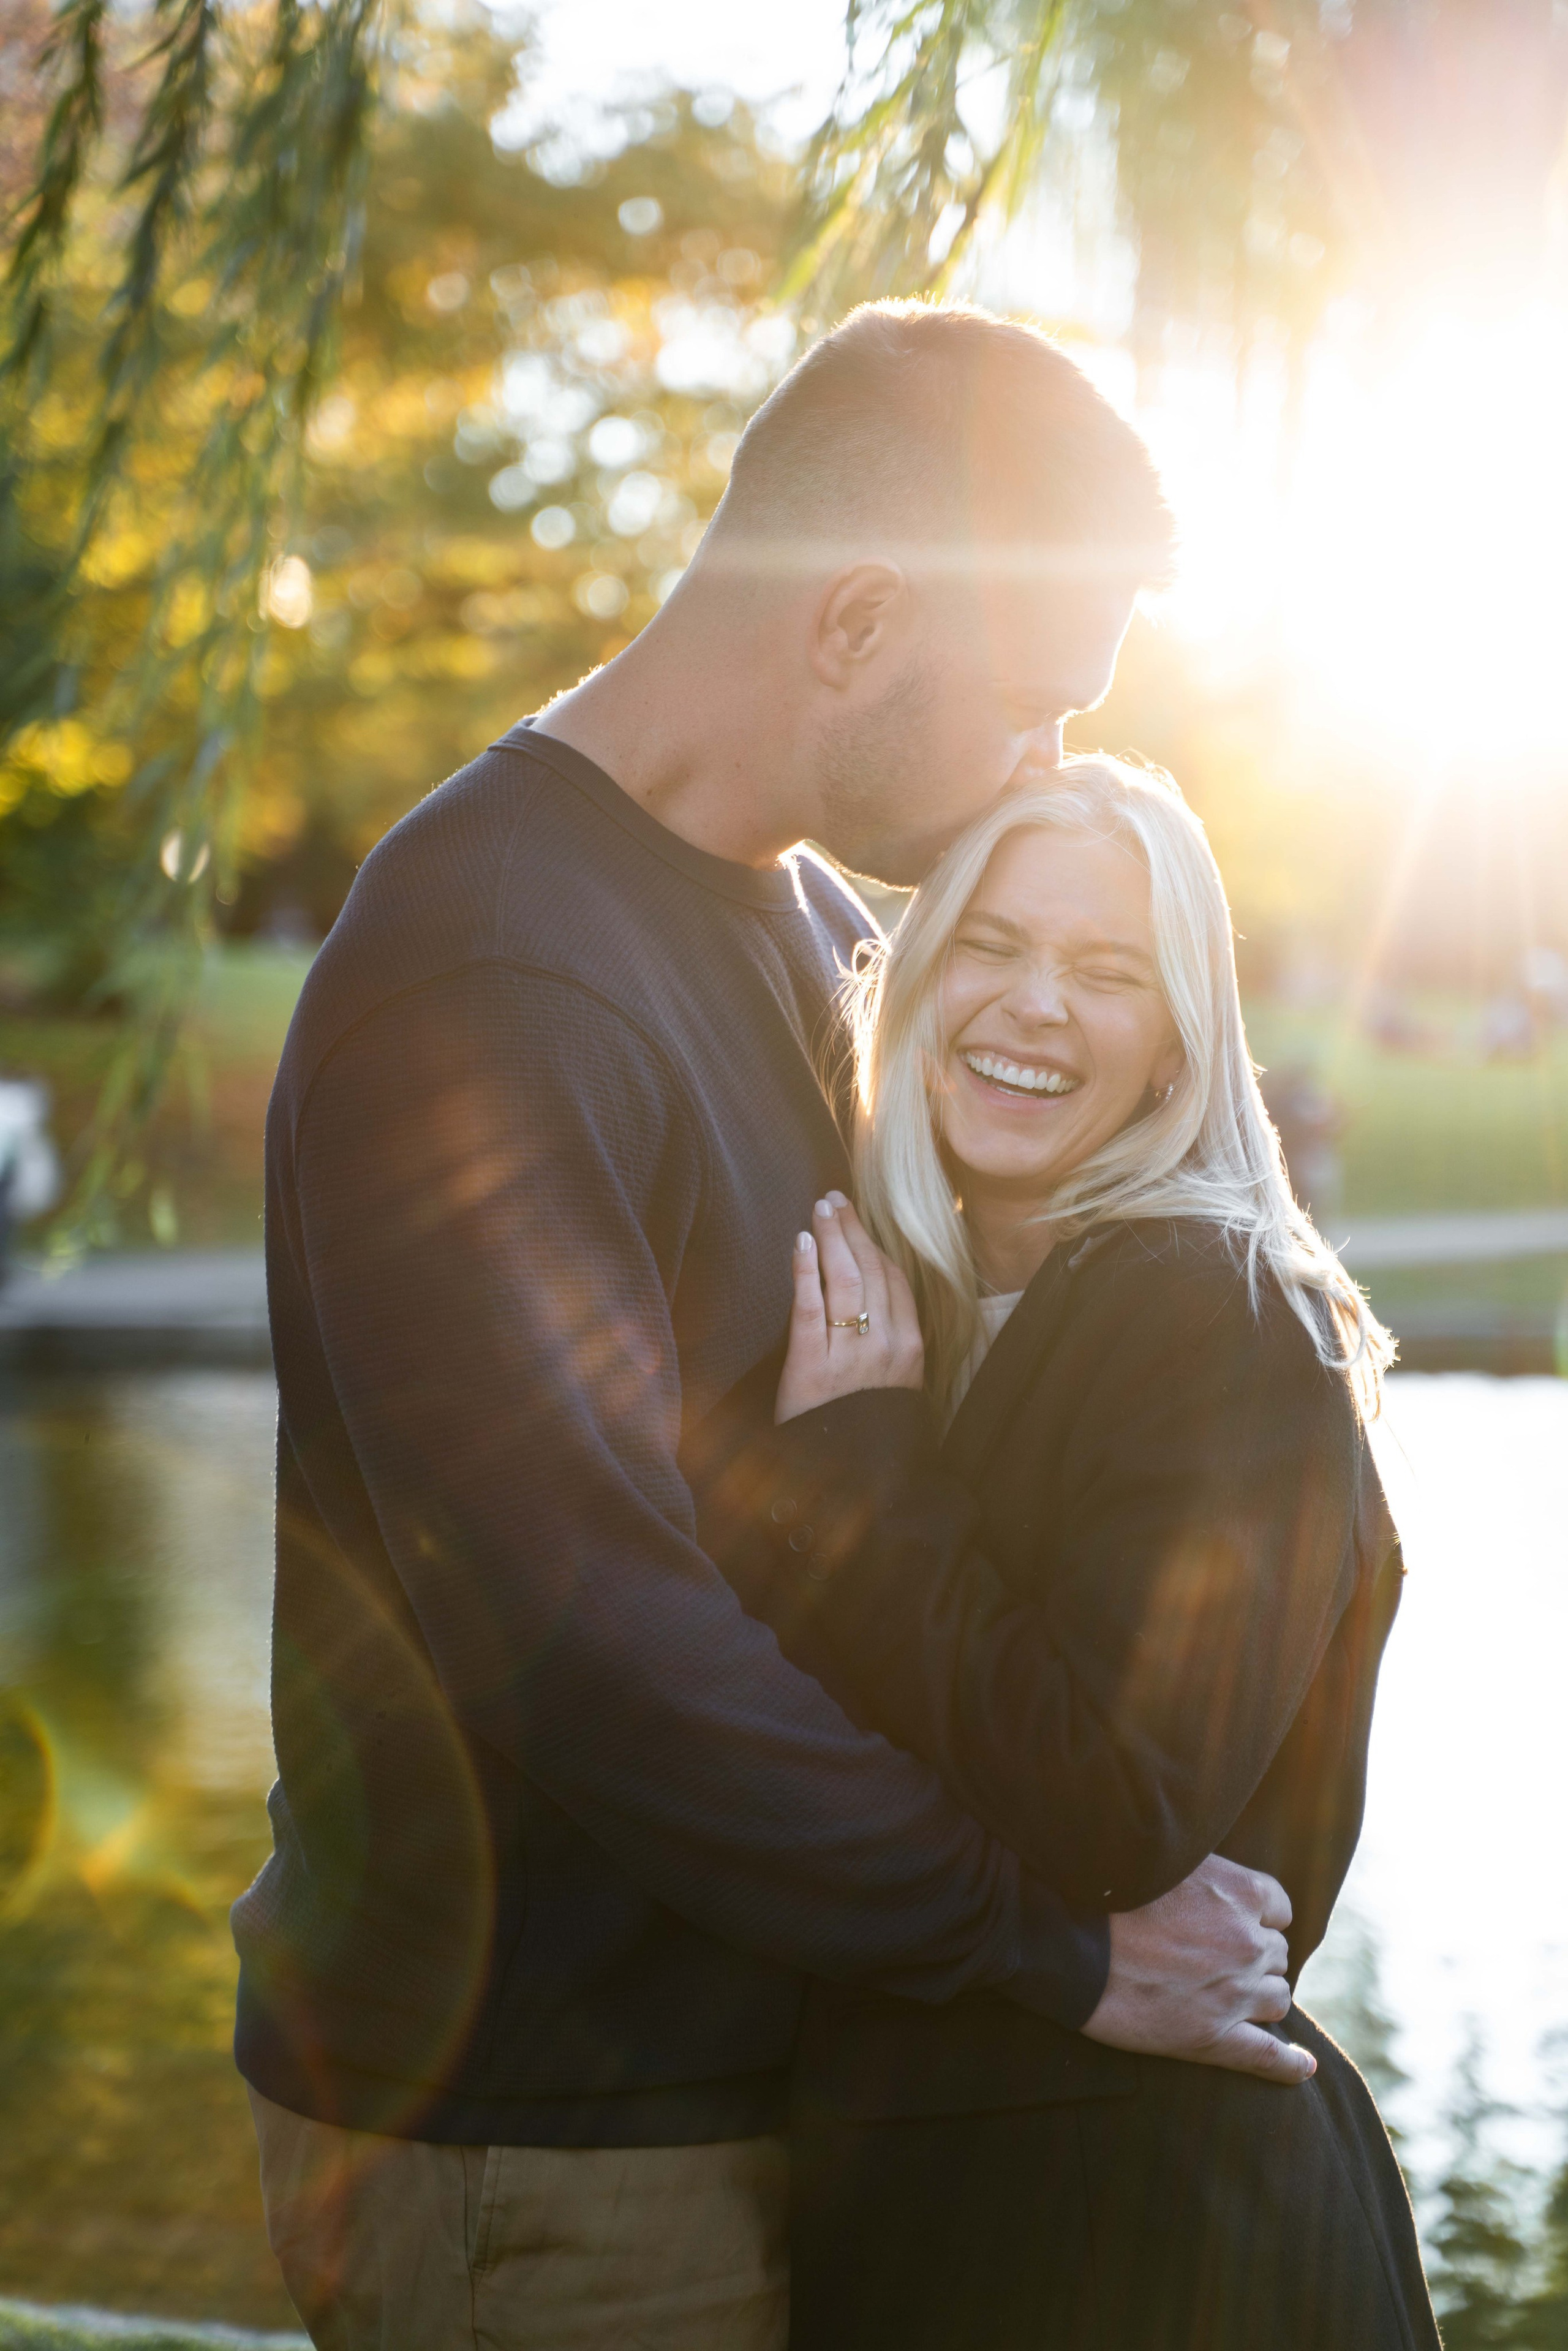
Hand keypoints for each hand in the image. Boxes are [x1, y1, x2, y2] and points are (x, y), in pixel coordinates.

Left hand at [775, 1192, 924, 1424]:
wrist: (848, 1476)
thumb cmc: (868, 1427)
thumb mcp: (896, 1382)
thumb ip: (890, 1338)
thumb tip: (875, 1290)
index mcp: (909, 1347)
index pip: (893, 1279)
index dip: (874, 1243)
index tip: (858, 1218)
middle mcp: (884, 1345)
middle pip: (869, 1270)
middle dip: (851, 1230)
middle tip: (833, 1199)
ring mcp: (849, 1356)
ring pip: (843, 1280)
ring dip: (830, 1238)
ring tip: (819, 1210)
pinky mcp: (812, 1367)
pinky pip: (809, 1309)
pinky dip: (805, 1271)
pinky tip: (802, 1243)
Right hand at [1081, 1854, 1314, 2086]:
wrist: (1069, 1941)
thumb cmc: (1107, 1892)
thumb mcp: (1165, 1859)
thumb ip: (1200, 1872)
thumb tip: (1208, 1880)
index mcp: (1240, 1892)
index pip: (1278, 1908)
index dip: (1257, 1917)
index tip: (1234, 1921)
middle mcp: (1247, 1942)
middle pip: (1275, 1955)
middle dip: (1253, 1957)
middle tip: (1215, 1959)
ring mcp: (1234, 1993)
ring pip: (1276, 1998)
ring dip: (1259, 1996)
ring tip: (1230, 1996)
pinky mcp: (1212, 2038)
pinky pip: (1268, 2057)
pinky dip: (1289, 2065)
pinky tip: (1302, 2066)